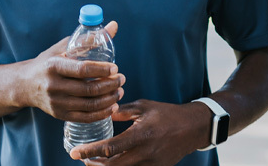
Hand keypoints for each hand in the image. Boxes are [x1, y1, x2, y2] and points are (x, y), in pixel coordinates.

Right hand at [24, 21, 124, 122]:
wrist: (25, 85)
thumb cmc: (49, 62)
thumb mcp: (64, 46)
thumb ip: (89, 38)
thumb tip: (114, 25)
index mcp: (54, 66)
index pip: (81, 69)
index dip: (101, 70)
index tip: (116, 68)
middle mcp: (53, 86)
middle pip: (88, 89)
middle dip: (110, 85)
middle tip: (122, 79)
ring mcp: (56, 103)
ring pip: (89, 105)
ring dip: (109, 99)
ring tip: (120, 91)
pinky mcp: (59, 114)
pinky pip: (84, 117)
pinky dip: (101, 113)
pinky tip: (112, 106)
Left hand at [70, 99, 210, 164]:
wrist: (192, 128)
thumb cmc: (168, 114)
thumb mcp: (145, 106)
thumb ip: (124, 111)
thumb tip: (105, 112)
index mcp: (141, 135)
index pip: (110, 148)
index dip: (89, 152)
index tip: (74, 153)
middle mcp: (145, 153)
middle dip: (93, 164)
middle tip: (82, 158)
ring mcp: (150, 164)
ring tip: (94, 161)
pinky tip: (112, 162)